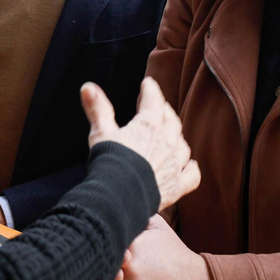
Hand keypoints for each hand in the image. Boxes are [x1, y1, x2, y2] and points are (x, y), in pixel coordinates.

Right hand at [81, 78, 199, 207]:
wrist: (120, 195)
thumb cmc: (110, 162)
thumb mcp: (101, 132)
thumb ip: (97, 108)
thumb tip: (87, 86)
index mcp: (149, 126)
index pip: (153, 100)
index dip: (150, 90)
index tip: (148, 84)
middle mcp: (167, 142)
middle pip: (171, 121)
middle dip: (164, 111)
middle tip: (158, 108)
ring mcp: (175, 165)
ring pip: (182, 145)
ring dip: (176, 137)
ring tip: (171, 134)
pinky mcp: (177, 185)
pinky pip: (192, 175)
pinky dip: (192, 169)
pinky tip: (190, 165)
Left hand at [100, 216, 220, 279]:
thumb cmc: (175, 255)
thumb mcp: (159, 227)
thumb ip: (136, 216)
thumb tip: (114, 204)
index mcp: (133, 246)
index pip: (100, 240)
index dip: (95, 239)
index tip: (95, 238)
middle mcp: (129, 269)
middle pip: (95, 262)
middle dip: (94, 258)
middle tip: (94, 254)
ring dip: (98, 277)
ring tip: (104, 270)